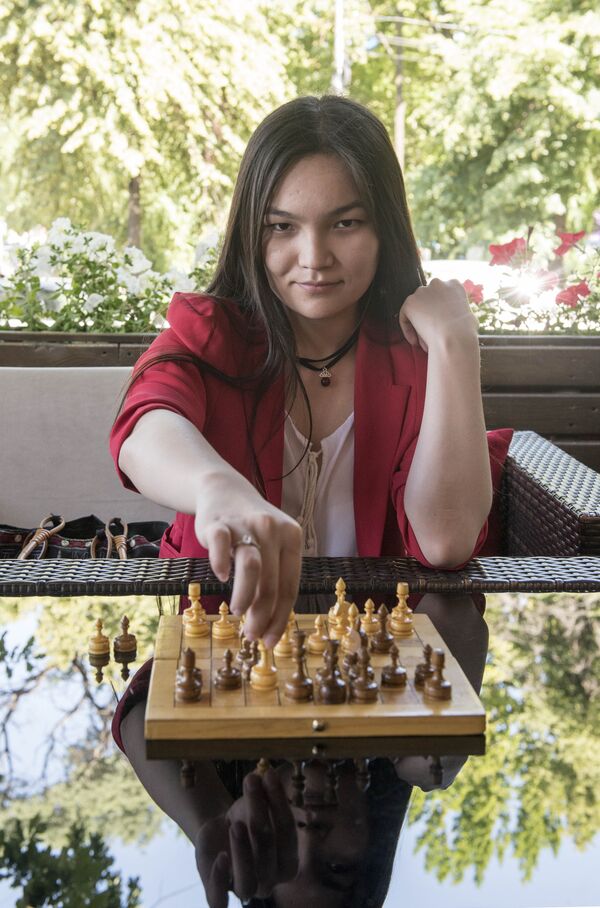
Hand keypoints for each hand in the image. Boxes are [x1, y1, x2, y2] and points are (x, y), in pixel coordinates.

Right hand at [194, 473, 302, 646]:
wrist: (223, 490)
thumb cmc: (250, 527)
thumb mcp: (272, 545)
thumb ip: (274, 577)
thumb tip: (269, 623)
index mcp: (292, 538)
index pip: (290, 586)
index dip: (281, 618)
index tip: (271, 640)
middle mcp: (272, 530)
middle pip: (271, 582)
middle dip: (262, 615)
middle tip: (252, 635)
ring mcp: (245, 525)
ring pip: (252, 567)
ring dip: (245, 596)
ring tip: (237, 611)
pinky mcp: (219, 523)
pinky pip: (222, 546)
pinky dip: (221, 564)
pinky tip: (221, 577)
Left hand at [194, 768, 298, 907]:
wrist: (219, 829)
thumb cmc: (247, 815)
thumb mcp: (258, 802)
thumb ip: (268, 792)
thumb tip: (271, 773)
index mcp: (288, 862)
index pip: (289, 836)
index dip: (280, 805)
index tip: (269, 776)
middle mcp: (270, 881)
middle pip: (268, 854)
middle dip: (260, 816)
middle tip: (251, 787)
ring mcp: (244, 889)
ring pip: (247, 883)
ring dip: (243, 852)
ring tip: (236, 825)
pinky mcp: (217, 892)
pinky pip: (218, 901)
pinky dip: (220, 881)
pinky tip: (221, 857)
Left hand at [399, 278, 477, 352]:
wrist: (454, 336)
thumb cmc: (465, 332)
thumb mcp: (470, 317)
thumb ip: (460, 313)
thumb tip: (458, 319)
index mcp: (454, 284)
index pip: (443, 294)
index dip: (440, 310)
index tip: (442, 324)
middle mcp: (437, 283)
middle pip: (428, 299)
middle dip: (428, 314)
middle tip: (431, 331)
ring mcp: (422, 291)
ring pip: (416, 309)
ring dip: (418, 323)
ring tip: (424, 339)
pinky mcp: (410, 303)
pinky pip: (405, 317)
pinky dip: (408, 329)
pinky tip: (415, 341)